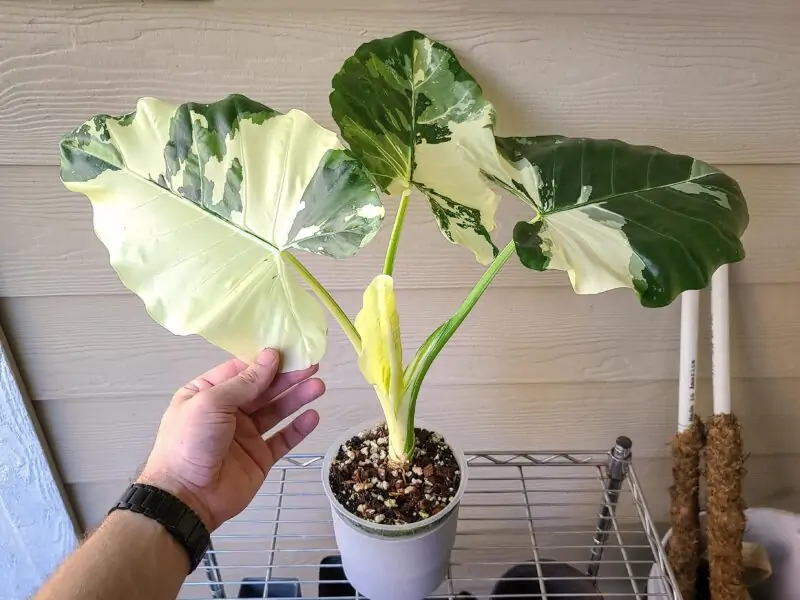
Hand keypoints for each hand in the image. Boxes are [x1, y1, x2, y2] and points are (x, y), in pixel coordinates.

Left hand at [138, 349, 323, 530]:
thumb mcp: (211, 403)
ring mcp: (245, 435)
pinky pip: (282, 439)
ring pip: (276, 411)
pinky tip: (312, 416)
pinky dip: (298, 428)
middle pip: (263, 388)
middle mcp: (228, 411)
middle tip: (312, 365)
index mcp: (209, 393)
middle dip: (287, 377)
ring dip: (296, 398)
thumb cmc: (190, 442)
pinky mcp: (259, 458)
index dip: (266, 359)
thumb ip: (245, 381)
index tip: (291, 348)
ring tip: (319, 386)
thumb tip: (271, 355)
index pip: (242, 370)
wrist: (186, 497)